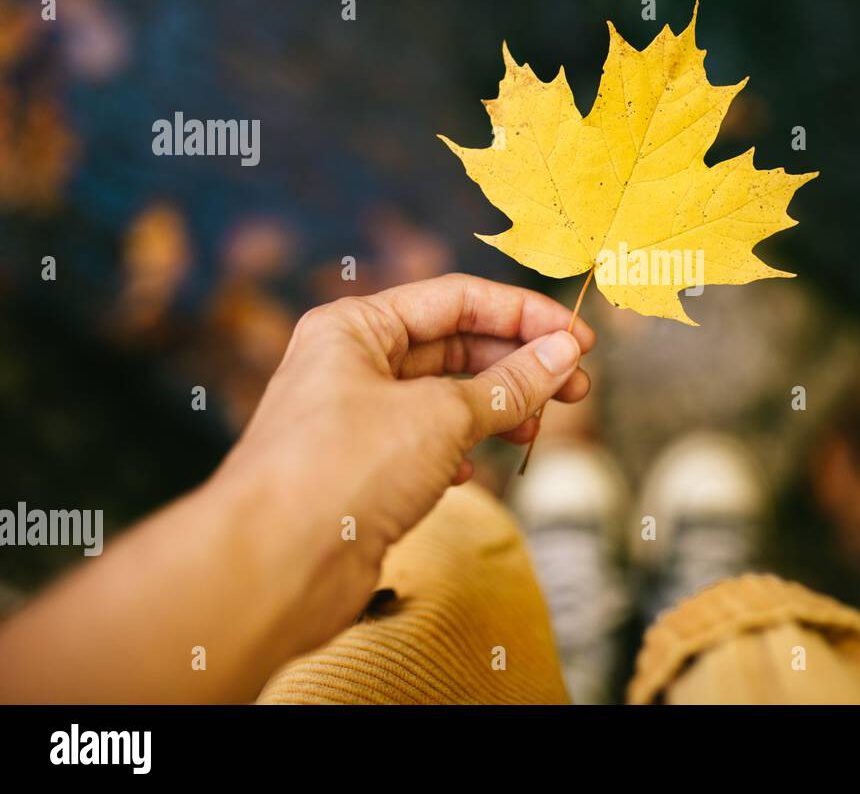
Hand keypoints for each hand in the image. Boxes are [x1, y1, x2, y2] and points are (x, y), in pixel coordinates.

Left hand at [0, 274, 593, 702]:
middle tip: (576, 387)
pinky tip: (473, 471)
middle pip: (454, 347)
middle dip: (518, 364)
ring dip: (497, 410)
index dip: (523, 315)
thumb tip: (564, 355)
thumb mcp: (440, 416)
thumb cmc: (340, 472)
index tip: (578, 339)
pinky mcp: (363, 473)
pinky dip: (461, 452)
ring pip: (445, 399)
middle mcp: (351, 366)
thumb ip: (509, 384)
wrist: (272, 568)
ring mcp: (356, 421)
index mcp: (355, 327)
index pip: (456, 299)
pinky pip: (427, 445)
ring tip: (536, 432)